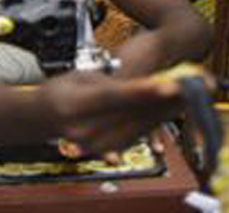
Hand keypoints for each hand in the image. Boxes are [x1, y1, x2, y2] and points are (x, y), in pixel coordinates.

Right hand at [39, 71, 183, 155]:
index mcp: (74, 104)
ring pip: (137, 129)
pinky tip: (167, 114)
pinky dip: (152, 126)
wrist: (40, 118)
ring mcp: (92, 143)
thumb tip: (139, 87)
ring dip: (163, 114)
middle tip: (188, 88)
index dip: (142, 91)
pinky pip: (133, 138)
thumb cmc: (57, 91)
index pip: (114, 96)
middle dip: (162, 102)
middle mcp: (83, 128)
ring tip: (185, 100)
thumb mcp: (79, 77)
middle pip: (130, 115)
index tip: (167, 85)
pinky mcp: (103, 150)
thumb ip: (108, 84)